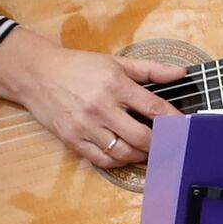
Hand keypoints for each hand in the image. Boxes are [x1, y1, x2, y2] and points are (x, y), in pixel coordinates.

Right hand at [0, 34, 185, 174]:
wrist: (38, 74)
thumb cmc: (79, 67)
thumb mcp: (116, 62)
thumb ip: (151, 69)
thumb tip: (180, 73)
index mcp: (116, 85)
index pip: (154, 108)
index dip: (174, 120)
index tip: (185, 127)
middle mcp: (102, 107)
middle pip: (141, 136)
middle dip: (160, 144)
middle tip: (169, 144)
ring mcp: (86, 126)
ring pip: (122, 152)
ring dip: (140, 155)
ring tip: (149, 151)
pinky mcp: (72, 139)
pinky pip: (101, 160)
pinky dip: (118, 161)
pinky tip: (126, 154)